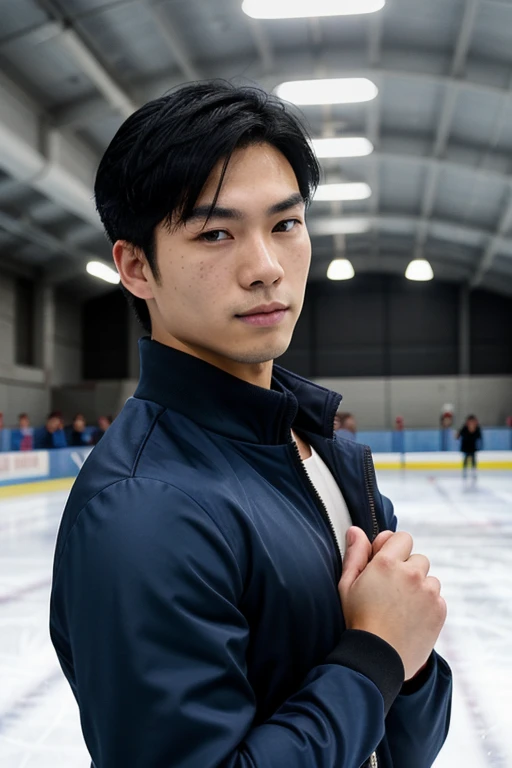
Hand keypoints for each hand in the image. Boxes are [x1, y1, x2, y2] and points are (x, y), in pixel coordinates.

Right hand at [339, 527, 446, 679]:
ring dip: (419, 586)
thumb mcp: (347, 585)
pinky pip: (437, 597)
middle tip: (391, 590)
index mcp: (386, 563)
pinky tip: (411, 617)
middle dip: (407, 569)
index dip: (393, 549)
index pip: (402, 537)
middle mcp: (411, 573)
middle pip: (417, 558)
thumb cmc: (358, 620)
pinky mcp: (439, 609)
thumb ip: (355, 555)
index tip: (385, 564)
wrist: (378, 658)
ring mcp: (428, 592)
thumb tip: (356, 530)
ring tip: (402, 607)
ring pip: (429, 578)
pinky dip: (427, 604)